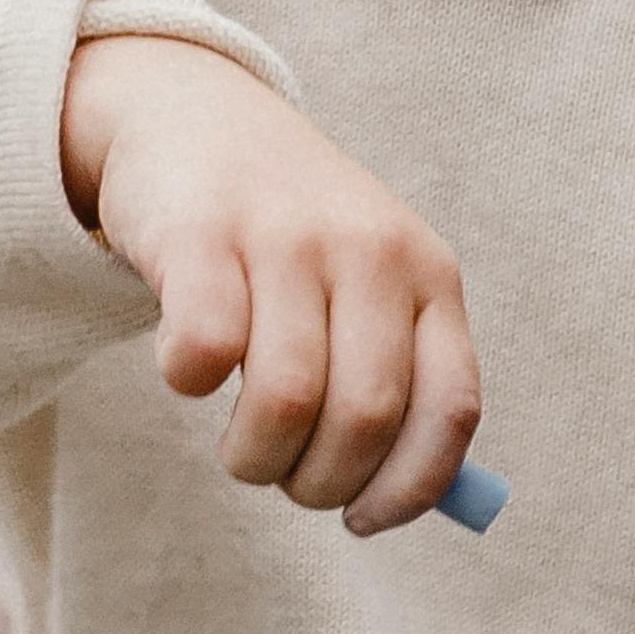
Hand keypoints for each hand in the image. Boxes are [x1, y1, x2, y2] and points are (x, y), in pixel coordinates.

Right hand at [57, 33, 482, 534]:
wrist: (190, 113)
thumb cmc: (289, 236)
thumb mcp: (366, 285)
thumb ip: (394, 379)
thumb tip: (392, 505)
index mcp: (427, 273)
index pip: (450, 409)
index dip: (410, 488)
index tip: (362, 521)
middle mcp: (369, 249)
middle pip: (365, 418)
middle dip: (318, 482)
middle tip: (283, 476)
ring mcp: (286, 234)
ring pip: (287, 401)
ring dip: (254, 457)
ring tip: (239, 448)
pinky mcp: (199, 231)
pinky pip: (203, 352)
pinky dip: (186, 384)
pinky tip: (184, 370)